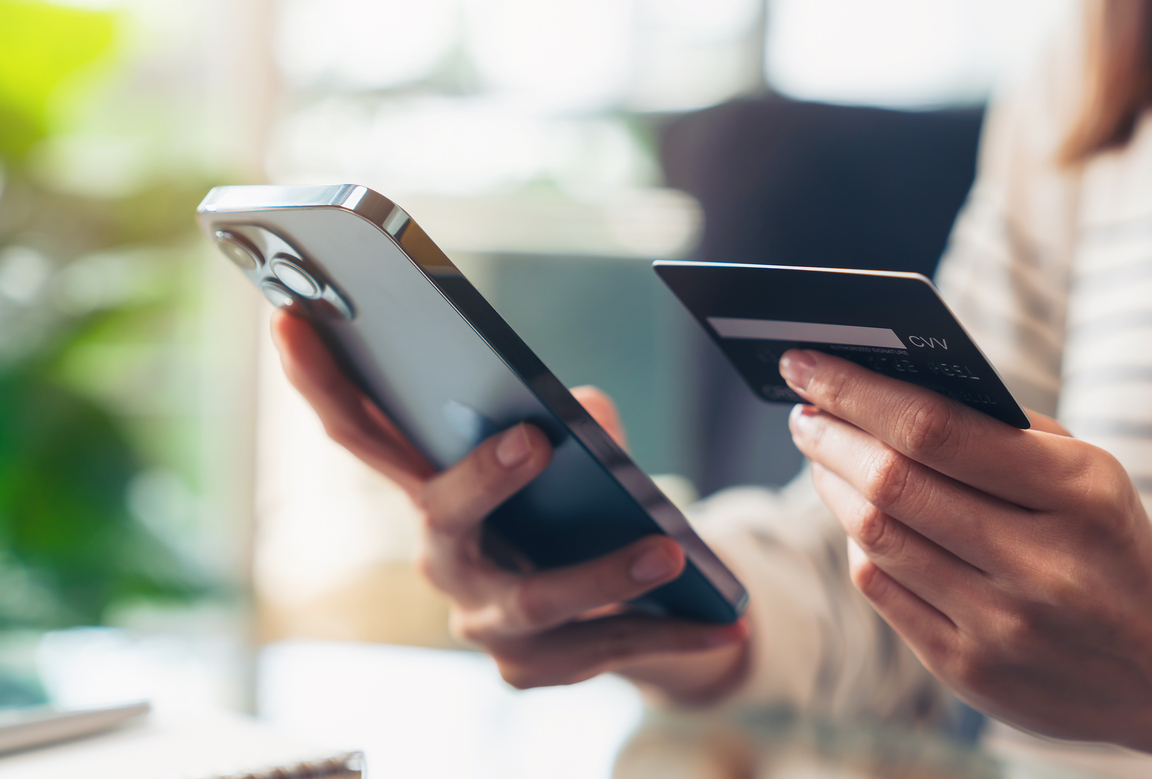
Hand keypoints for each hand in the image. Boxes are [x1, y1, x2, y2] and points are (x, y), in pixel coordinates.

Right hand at [271, 311, 747, 698]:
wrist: (617, 606)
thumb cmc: (575, 508)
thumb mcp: (577, 456)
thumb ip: (576, 424)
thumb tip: (584, 412)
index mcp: (433, 489)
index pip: (363, 432)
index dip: (320, 378)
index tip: (292, 317)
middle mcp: (442, 556)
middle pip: (440, 514)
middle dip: (482, 478)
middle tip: (535, 440)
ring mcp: (482, 621)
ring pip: (534, 599)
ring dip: (603, 573)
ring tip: (668, 552)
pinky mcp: (531, 668)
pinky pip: (600, 648)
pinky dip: (669, 631)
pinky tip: (726, 619)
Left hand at [776, 348, 1151, 768]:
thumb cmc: (1111, 543)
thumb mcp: (1088, 472)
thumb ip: (998, 431)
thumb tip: (881, 386)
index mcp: (1079, 492)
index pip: (936, 428)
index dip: (857, 391)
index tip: (808, 362)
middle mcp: (1041, 565)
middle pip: (893, 485)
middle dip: (830, 436)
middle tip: (803, 409)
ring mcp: (1003, 627)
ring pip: (877, 538)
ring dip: (833, 486)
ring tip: (821, 453)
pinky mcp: (971, 672)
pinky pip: (883, 591)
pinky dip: (860, 545)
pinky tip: (858, 518)